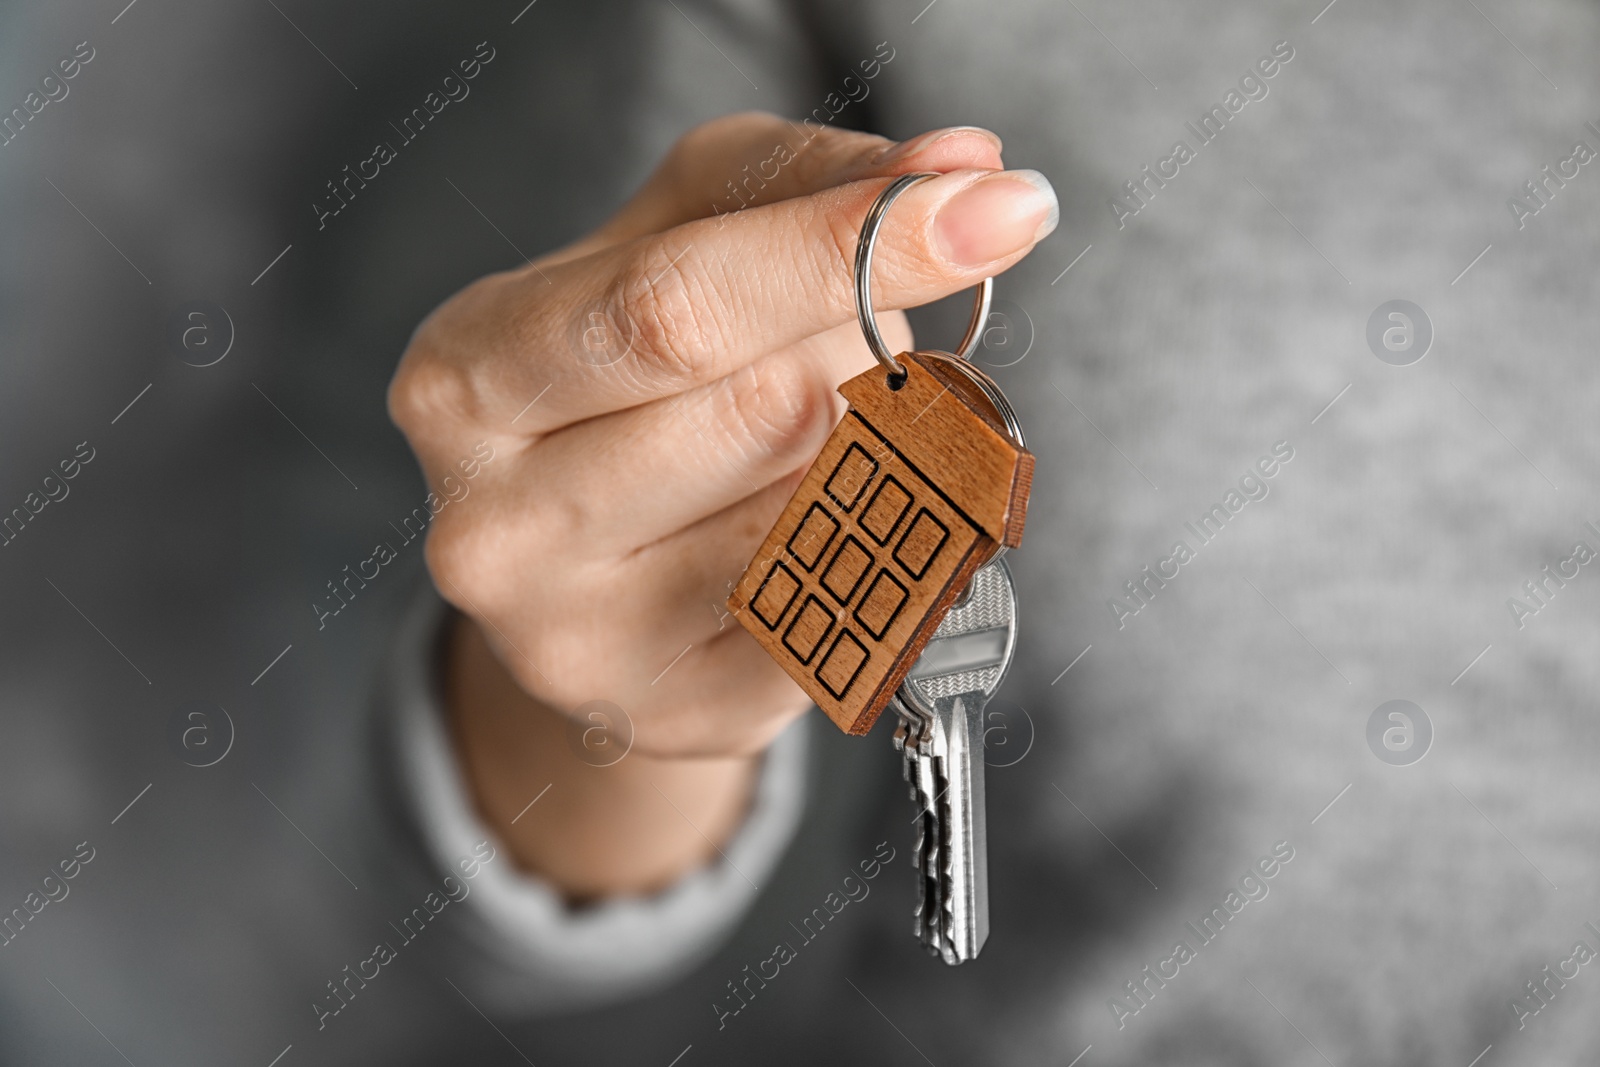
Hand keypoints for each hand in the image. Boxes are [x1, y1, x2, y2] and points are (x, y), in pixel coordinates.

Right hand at [389, 113, 1055, 896]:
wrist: (575, 569)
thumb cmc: (627, 379)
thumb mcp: (670, 239)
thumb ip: (798, 185)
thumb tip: (965, 167)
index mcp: (468, 380)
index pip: (673, 308)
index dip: (845, 249)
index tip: (994, 208)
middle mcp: (496, 529)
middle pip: (766, 412)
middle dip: (858, 355)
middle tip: (854, 341)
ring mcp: (579, 644)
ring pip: (822, 513)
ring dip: (868, 450)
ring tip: (809, 436)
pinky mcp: (676, 716)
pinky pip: (843, 606)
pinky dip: (865, 541)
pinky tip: (812, 524)